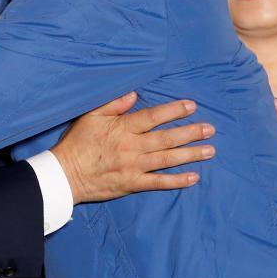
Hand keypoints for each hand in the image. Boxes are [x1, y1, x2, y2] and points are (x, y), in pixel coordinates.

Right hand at [51, 91, 214, 204]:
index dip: (174, 110)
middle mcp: (132, 146)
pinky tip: (193, 177)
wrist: (66, 174)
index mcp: (123, 128)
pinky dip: (177, 181)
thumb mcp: (91, 116)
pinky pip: (158, 182)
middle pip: (166, 138)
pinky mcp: (133, 183)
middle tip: (210, 129)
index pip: (153, 116)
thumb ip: (113, 104)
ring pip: (167, 159)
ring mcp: (134, 166)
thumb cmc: (78, 142)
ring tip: (210, 150)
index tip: (191, 105)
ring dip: (190, 154)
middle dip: (190, 132)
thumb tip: (134, 94)